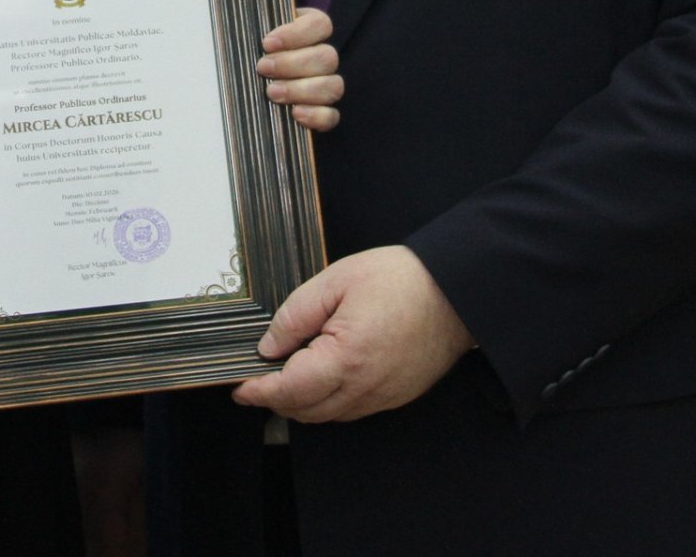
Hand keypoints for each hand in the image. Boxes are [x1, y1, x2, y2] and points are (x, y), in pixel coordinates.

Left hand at [232, 246, 472, 421]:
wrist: (456, 291)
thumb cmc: (400, 279)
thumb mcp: (336, 281)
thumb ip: (296, 314)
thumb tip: (269, 346)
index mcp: (346, 359)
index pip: (289, 390)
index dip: (259, 391)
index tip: (240, 387)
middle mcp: (365, 388)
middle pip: (306, 411)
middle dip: (276, 400)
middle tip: (256, 380)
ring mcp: (383, 397)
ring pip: (329, 415)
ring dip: (302, 403)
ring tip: (285, 376)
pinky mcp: (397, 396)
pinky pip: (353, 409)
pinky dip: (329, 401)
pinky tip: (321, 376)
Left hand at [258, 2, 341, 132]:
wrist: (242, 89)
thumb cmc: (248, 55)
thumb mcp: (249, 37)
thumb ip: (253, 32)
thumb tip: (248, 32)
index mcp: (310, 31)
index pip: (320, 25)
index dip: (297, 33)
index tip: (267, 43)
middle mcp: (323, 57)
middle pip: (327, 57)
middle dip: (292, 64)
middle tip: (263, 68)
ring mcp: (327, 86)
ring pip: (333, 86)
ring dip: (301, 89)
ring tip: (272, 92)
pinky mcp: (325, 114)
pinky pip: (332, 116)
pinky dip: (316, 115)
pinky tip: (295, 113)